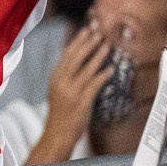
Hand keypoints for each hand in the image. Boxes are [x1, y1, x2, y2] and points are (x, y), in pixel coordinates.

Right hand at [43, 24, 113, 148]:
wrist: (58, 134)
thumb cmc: (60, 114)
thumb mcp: (58, 90)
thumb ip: (66, 76)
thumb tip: (78, 61)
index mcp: (55, 78)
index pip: (66, 54)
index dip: (77, 41)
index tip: (85, 31)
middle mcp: (62, 82)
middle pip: (75, 57)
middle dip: (87, 43)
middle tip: (97, 32)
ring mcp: (71, 91)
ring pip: (86, 68)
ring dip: (98, 55)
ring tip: (107, 45)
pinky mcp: (81, 101)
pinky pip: (94, 84)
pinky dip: (103, 75)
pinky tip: (111, 69)